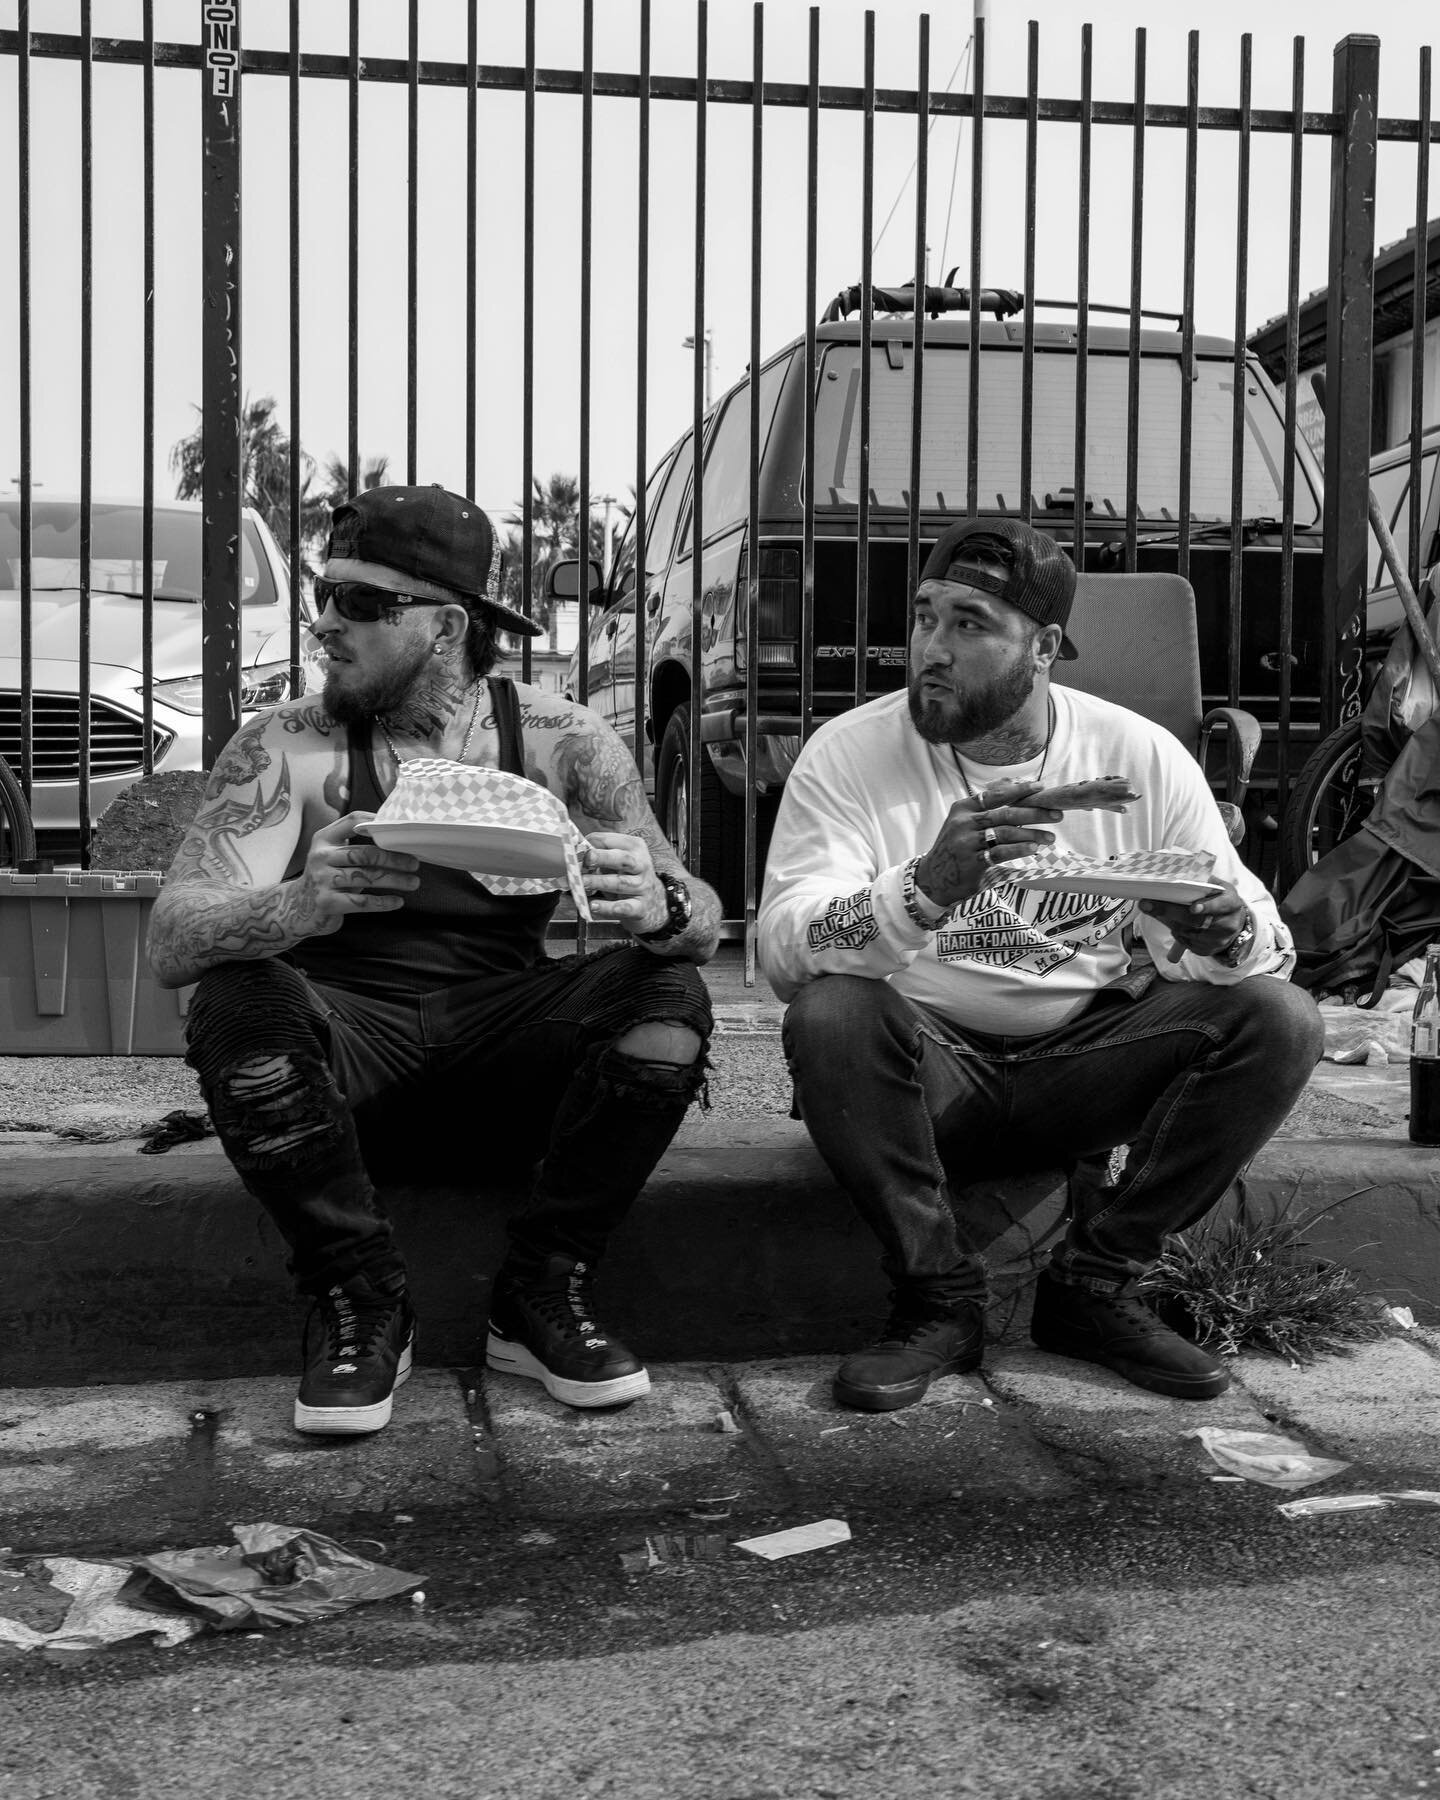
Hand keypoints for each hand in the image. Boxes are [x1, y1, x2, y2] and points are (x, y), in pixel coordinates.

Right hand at [296, 812, 420, 933]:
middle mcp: (321, 856)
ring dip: (395, 880)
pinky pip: (362, 902)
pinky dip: (383, 902)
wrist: (296, 907)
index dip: (377, 822)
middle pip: (365, 853)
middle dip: (394, 858)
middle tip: (415, 863)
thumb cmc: (325, 878)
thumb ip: (355, 847)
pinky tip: (398, 901)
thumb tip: (396, 841)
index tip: (400, 829)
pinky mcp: (327, 902)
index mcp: (324, 839)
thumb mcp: (332, 857)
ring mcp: (322, 880)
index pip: (352, 821)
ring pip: (367, 877)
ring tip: (414, 882)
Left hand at [583, 830, 668, 933]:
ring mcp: (643, 886)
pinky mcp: (641, 907)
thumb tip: (575, 851)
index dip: (592, 844)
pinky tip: (594, 906)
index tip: (577, 850)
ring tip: (583, 883)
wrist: (652, 901)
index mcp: (634, 847)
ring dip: (600, 882)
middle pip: (623, 859)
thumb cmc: (627, 876)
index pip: (611, 841)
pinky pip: (624, 907)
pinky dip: (608, 907)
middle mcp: (641, 865)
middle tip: (586, 860)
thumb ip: (598, 854)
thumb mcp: (616, 860)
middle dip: (603, 858)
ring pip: (621, 883)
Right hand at [913, 779, 1061, 909]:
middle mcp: (963, 822)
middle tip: (1056, 815)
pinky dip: (1019, 850)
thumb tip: (1012, 786)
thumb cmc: (954, 848)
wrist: (932, 878)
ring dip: (1032, 834)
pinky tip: (1034, 849)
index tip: (1041, 788)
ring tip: (1050, 837)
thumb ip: (984, 808)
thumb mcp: (963, 823)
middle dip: (1035, 813)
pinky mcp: (972, 862)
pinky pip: (1001, 853)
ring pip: (1006, 833)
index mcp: (962, 808)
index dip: (1019, 790)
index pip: (995, 795)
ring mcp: (966, 842)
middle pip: (1006, 814)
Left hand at [1139, 882, 1248, 963]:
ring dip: (1168, 921)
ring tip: (1155, 910)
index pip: (1221, 905)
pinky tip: (1172, 924)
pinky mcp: (1208, 950)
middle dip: (1170, 912)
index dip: (1208, 906)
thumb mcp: (1216, 888)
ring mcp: (1218, 939)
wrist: (1232, 923)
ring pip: (1186, 932)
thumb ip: (1200, 882)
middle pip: (1197, 921)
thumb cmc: (1218, 900)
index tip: (1193, 907)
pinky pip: (1186, 942)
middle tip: (1147, 904)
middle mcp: (1228, 924)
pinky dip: (1175, 932)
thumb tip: (1173, 876)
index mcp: (1231, 903)